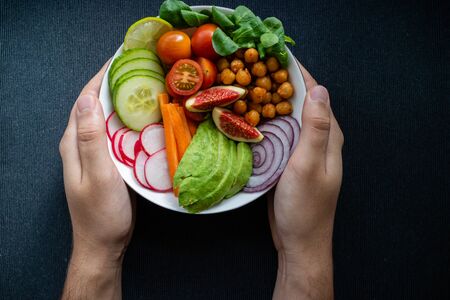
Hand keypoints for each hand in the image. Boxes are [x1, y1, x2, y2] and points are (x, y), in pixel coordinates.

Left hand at [59, 61, 133, 298]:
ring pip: (108, 117)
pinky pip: (118, 132)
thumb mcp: (97, 175)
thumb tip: (87, 98)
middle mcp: (82, 143)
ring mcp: (95, 152)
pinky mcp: (108, 161)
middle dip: (115, 82)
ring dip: (124, 99)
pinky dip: (130, 119)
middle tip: (140, 66)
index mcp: (74, 142)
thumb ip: (91, 138)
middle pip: (96, 104)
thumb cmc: (101, 213)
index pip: (85, 99)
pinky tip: (146, 117)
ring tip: (147, 84)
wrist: (104, 243)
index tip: (121, 56)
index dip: (102, 76)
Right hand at [269, 64, 343, 298]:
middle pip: (301, 104)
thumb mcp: (309, 165)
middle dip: (281, 85)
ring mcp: (303, 152)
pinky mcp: (289, 162)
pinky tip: (249, 119)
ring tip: (248, 87)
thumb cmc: (305, 206)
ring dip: (271, 103)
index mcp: (328, 137)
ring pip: (288, 119)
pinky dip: (266, 124)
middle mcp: (318, 141)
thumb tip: (319, 89)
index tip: (276, 56)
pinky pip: (279, 136)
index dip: (299, 74)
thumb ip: (316, 128)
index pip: (316, 95)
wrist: (299, 241)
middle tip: (254, 69)